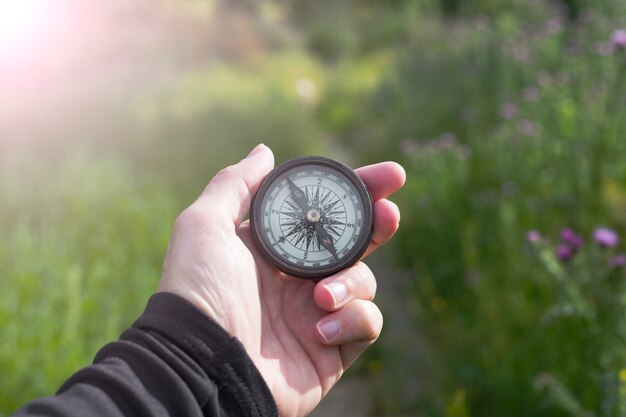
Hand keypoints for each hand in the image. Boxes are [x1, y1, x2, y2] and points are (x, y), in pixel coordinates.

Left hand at [158, 144, 404, 416]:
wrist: (203, 363)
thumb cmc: (198, 290)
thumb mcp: (206, 224)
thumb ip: (236, 183)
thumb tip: (266, 152)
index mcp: (276, 248)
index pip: (325, 213)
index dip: (357, 191)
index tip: (389, 176)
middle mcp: (300, 277)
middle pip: (356, 242)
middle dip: (379, 222)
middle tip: (389, 213)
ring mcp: (318, 312)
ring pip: (364, 281)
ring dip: (350, 283)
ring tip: (320, 297)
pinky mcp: (333, 348)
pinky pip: (368, 323)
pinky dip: (352, 320)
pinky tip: (320, 330)